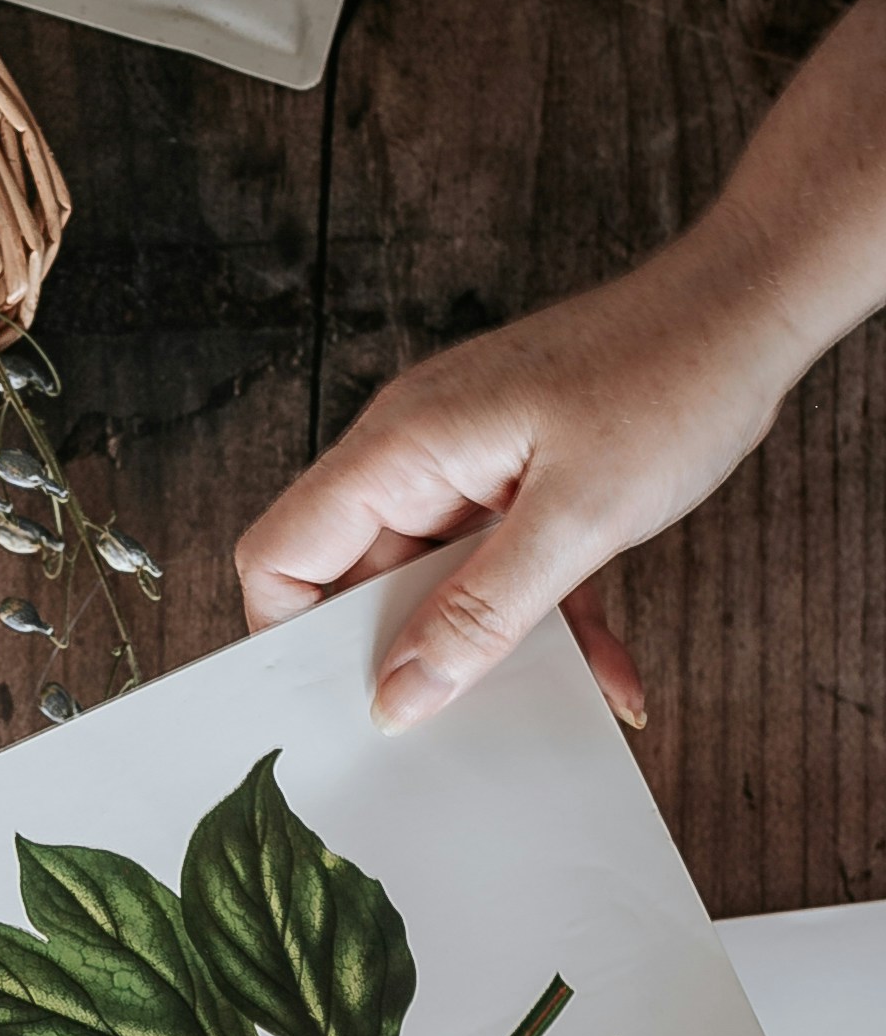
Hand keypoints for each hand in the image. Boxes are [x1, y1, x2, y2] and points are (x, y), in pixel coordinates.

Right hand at [234, 210, 803, 732]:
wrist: (754, 308)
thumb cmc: (671, 377)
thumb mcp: (576, 521)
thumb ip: (479, 615)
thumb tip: (398, 695)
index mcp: (400, 448)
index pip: (282, 554)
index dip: (293, 637)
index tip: (340, 700)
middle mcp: (416, 456)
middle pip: (358, 584)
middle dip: (404, 660)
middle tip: (449, 727)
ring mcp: (466, 469)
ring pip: (438, 589)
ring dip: (492, 650)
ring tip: (549, 699)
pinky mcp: (516, 484)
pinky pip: (502, 574)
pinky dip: (544, 625)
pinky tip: (603, 670)